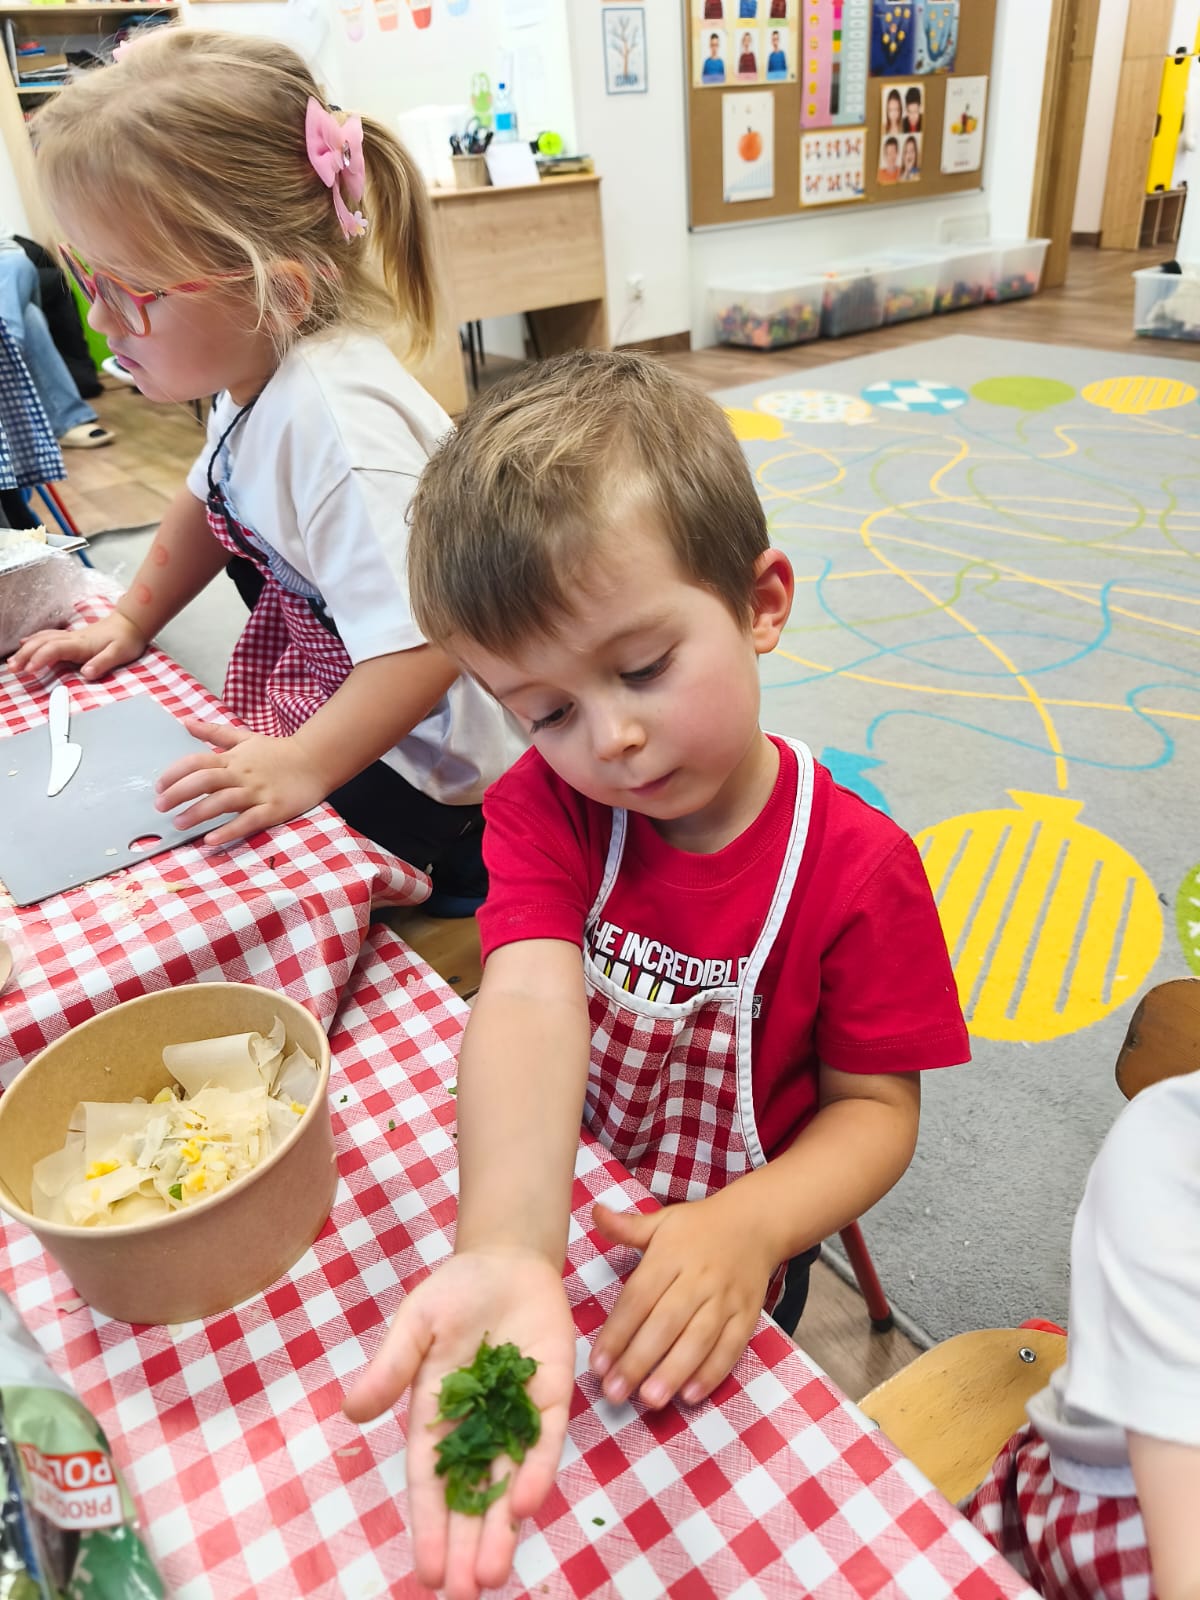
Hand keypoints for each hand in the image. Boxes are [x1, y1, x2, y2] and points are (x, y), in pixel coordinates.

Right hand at [9, 611, 146, 679]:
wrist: (132, 622)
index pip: (55, 649)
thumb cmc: (127, 639)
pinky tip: (25, 643)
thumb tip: (86, 673)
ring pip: (42, 640)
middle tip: (12, 668)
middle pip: (42, 644)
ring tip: (12, 662)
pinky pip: (48, 636)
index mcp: (81, 644)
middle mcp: (72, 639)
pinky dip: (34, 640)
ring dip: (26, 649)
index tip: (29, 669)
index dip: (40, 658)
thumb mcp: (120, 653)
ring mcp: (71, 636)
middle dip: (25, 655)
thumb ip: (103, 662)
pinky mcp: (73, 637)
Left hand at [155, 718, 327, 847]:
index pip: (197, 761)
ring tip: (179, 824)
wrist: (315, 761)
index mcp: (233, 758)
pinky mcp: (273, 809)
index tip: (159, 786)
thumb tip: (185, 722)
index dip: (175, 773)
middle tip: (160, 806)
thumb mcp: (244, 737)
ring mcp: (258, 792)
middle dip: (179, 793)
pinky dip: (229, 830)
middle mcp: (242, 774)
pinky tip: (211, 840)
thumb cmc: (277, 752)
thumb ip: (214, 732)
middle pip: (205, 780)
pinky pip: (249, 821)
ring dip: (199, 812)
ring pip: (224, 801)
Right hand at [343, 1250, 574, 1599]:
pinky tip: (525, 1506)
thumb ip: (390, 1369)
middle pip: (470, 1498)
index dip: (429, 1527)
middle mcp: (476, 1428)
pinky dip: (536, 1473)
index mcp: (435, 1417)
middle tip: (465, 1595)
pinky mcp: (552, 1399)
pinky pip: (544, 1442)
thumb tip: (351, 1412)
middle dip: (466, 1546)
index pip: (430, 1483)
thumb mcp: (415, 1324)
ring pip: (508, 1484)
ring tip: (492, 1576)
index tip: (428, 1574)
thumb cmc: (455, 1292)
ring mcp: (516, 1417)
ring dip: (501, 1530)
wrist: (508, 1259)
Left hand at [589, 1195, 774, 1409]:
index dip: (617, 1332)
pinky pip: (730, 1348)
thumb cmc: (698, 1228)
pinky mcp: (747, 1316)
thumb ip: (626, 1227)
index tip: (597, 1364)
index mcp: (670, 1255)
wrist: (755, 1223)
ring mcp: (725, 1299)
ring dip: (673, 1372)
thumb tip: (594, 1211)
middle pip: (665, 1323)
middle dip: (638, 1360)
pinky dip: (712, 1373)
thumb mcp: (661, 1221)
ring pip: (698, 1340)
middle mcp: (698, 1278)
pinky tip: (690, 1395)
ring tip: (649, 1399)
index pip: (639, 1298)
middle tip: (614, 1392)